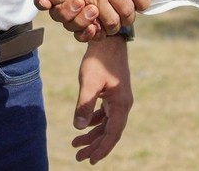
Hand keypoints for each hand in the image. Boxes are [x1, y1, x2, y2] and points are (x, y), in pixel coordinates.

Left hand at [70, 34, 132, 163]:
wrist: (107, 40)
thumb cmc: (100, 60)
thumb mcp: (89, 83)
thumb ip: (84, 106)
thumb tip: (79, 128)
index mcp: (121, 104)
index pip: (113, 134)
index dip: (102, 149)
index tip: (90, 161)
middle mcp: (123, 104)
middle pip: (110, 132)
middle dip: (95, 146)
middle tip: (79, 157)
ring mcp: (119, 99)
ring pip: (107, 124)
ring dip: (93, 135)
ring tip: (76, 144)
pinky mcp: (113, 93)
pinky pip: (105, 114)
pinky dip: (94, 122)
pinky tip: (84, 126)